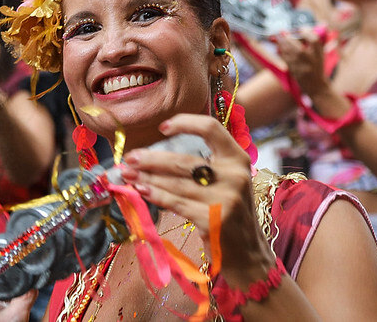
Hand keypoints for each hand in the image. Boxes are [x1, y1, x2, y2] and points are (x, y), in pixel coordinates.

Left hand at [120, 114, 273, 274]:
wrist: (249, 252)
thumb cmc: (229, 211)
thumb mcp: (226, 181)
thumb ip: (202, 164)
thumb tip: (154, 154)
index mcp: (237, 159)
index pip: (211, 128)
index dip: (185, 123)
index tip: (162, 128)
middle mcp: (235, 176)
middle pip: (184, 160)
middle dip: (151, 159)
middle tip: (129, 158)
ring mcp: (226, 199)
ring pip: (176, 183)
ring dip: (147, 177)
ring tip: (128, 174)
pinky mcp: (215, 220)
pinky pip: (176, 203)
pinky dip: (155, 195)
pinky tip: (141, 190)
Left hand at [273, 29, 328, 95]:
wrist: (316, 85)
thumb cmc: (316, 66)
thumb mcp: (319, 53)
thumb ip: (313, 41)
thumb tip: (303, 28)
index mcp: (319, 53)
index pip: (314, 40)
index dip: (306, 32)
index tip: (300, 29)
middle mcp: (311, 60)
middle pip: (297, 47)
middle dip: (286, 39)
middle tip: (281, 32)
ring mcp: (302, 67)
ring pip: (288, 54)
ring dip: (281, 45)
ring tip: (277, 39)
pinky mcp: (295, 72)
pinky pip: (285, 60)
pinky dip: (281, 53)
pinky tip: (279, 49)